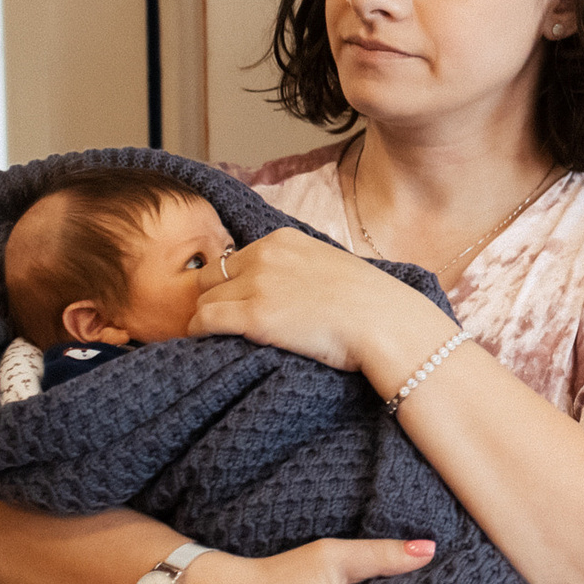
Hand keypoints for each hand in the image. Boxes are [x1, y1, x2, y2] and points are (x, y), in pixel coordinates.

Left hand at [190, 227, 448, 381]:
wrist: (384, 322)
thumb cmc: (369, 303)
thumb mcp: (329, 265)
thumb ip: (299, 267)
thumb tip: (287, 286)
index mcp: (283, 239)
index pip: (234, 258)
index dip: (232, 284)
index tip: (239, 303)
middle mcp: (265, 255)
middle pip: (211, 276)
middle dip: (214, 299)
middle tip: (225, 323)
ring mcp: (258, 284)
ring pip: (203, 300)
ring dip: (208, 319)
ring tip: (217, 338)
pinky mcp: (254, 315)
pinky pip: (204, 321)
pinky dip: (199, 332)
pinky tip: (207, 343)